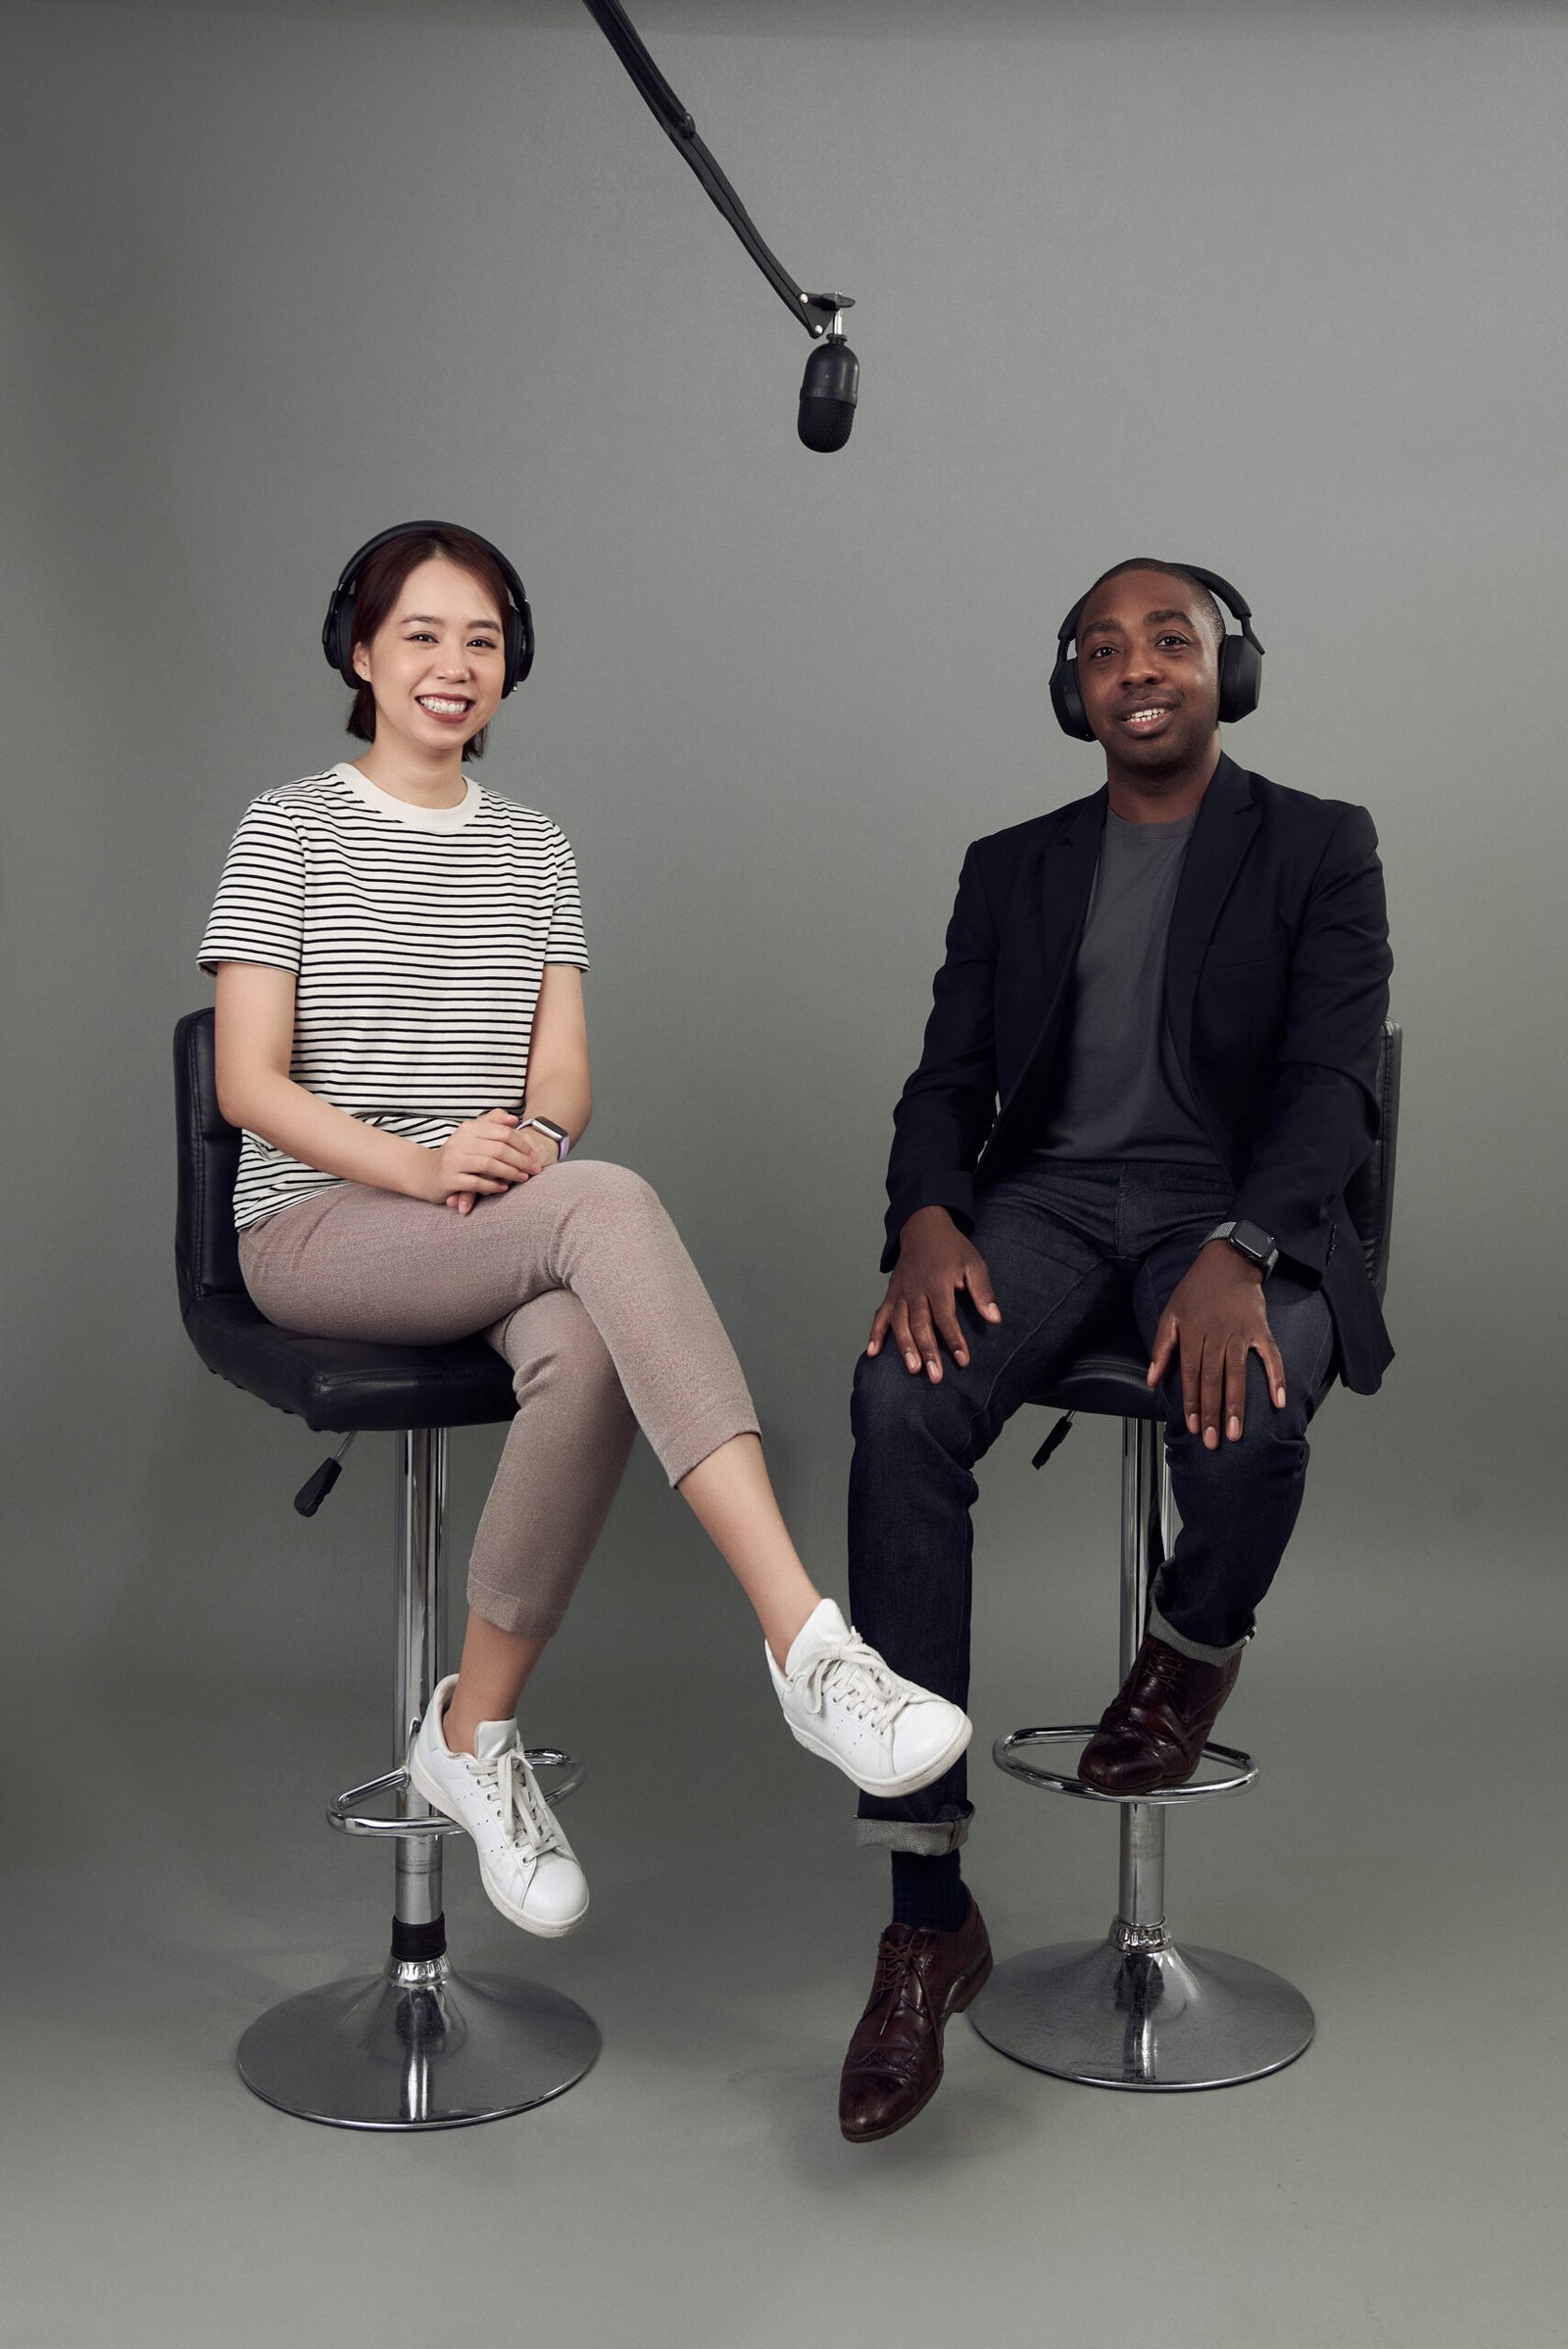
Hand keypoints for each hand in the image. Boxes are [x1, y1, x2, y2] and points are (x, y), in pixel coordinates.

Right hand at [417, 1110, 547, 1214]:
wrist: (424, 1173)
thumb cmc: (456, 1154)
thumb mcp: (471, 1135)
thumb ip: (491, 1123)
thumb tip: (513, 1119)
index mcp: (468, 1129)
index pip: (502, 1133)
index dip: (522, 1144)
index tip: (535, 1155)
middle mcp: (460, 1142)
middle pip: (498, 1149)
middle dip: (521, 1160)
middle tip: (535, 1169)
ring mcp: (453, 1161)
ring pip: (489, 1165)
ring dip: (510, 1172)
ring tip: (523, 1178)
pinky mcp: (449, 1179)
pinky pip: (476, 1182)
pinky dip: (492, 1185)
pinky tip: (503, 1187)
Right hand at [867, 1205, 1000, 1381]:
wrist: (923, 1226)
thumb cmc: (952, 1249)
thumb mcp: (974, 1263)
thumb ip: (983, 1291)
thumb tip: (995, 1318)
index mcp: (937, 1282)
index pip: (945, 1316)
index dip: (954, 1339)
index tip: (962, 1360)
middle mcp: (915, 1289)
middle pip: (920, 1324)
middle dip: (927, 1351)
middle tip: (935, 1376)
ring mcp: (900, 1292)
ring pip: (899, 1323)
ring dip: (905, 1347)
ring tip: (912, 1369)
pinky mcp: (891, 1293)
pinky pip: (881, 1315)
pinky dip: (875, 1333)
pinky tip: (873, 1353)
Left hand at [1147, 1239, 1286, 1447]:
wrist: (1228, 1261)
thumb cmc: (1196, 1290)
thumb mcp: (1171, 1313)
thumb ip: (1162, 1347)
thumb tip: (1152, 1380)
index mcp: (1192, 1333)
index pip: (1191, 1374)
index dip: (1191, 1402)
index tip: (1192, 1427)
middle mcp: (1216, 1334)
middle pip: (1213, 1379)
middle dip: (1212, 1412)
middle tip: (1213, 1440)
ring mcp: (1241, 1332)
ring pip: (1238, 1373)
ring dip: (1237, 1405)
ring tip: (1237, 1431)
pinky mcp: (1261, 1328)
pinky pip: (1271, 1356)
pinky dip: (1276, 1378)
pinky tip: (1279, 1401)